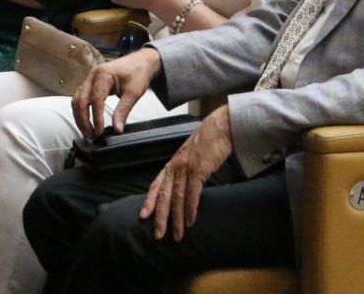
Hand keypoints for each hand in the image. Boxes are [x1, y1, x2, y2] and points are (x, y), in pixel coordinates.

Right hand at [73, 46, 161, 137]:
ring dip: (80, 117)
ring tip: (87, 132)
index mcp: (103, 74)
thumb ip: (123, 111)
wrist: (141, 61)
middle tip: (91, 136)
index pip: (96, 99)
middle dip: (83, 120)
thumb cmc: (138, 73)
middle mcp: (92, 75)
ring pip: (77, 100)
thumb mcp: (134, 93)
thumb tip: (117, 130)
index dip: (96, 118)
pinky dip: (81, 110)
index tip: (99, 132)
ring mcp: (89, 78)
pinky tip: (86, 121)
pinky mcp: (90, 83)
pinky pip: (80, 97)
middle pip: (81, 100)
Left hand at [140, 105, 233, 240]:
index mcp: (172, 163)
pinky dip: (190, 209)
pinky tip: (190, 221)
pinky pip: (192, 194)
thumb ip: (185, 169)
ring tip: (177, 235)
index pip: (156, 185)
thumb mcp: (191, 155)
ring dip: (176, 219)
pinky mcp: (198, 170)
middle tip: (158, 235)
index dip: (149, 201)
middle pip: (164, 196)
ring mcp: (186, 168)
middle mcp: (175, 166)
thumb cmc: (208, 141)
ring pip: (177, 198)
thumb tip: (184, 186)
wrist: (220, 127)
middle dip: (160, 217)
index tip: (143, 216)